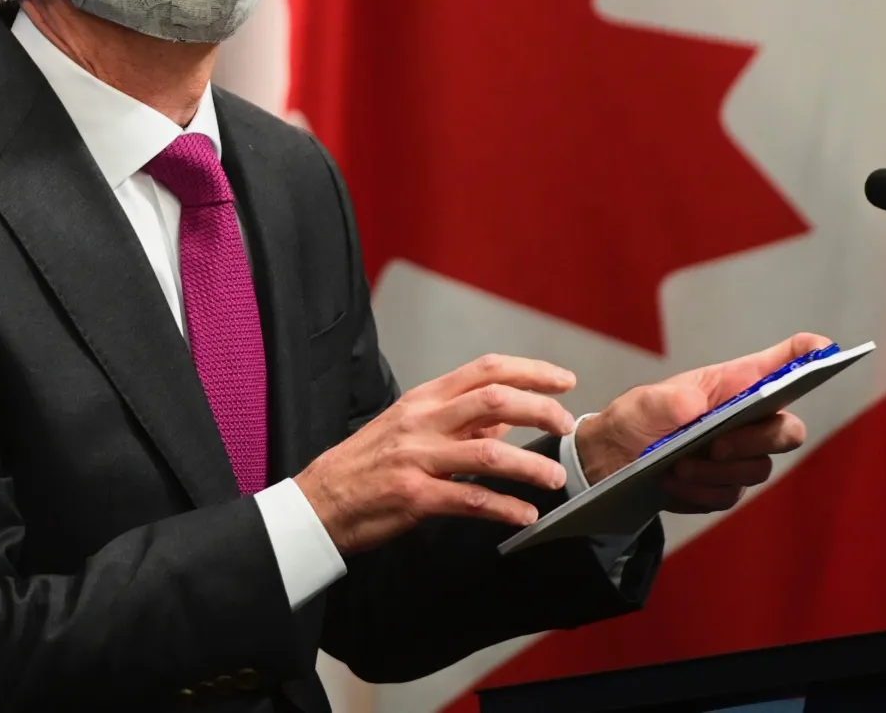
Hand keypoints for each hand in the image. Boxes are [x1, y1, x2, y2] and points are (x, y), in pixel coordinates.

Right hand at [294, 354, 578, 553]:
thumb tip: (504, 420)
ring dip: (531, 465)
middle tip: (566, 426)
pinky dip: (505, 507)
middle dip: (540, 410)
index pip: (486, 370)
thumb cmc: (364, 464)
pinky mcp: (414, 496)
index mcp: (423, 399)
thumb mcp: (409, 428)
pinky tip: (525, 515)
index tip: (563, 381)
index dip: (530, 371)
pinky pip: (471, 499)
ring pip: (489, 452)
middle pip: (495, 401)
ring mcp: (417, 458)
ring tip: (555, 479)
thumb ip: (458, 422)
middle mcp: (422, 421)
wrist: (319, 500)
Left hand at [574, 332, 830, 513]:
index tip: (825, 350)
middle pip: (787, 431)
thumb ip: (668, 401)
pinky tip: (672, 482)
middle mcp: (747, 419)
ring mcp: (741, 456)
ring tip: (678, 466)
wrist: (614, 462)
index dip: (809, 356)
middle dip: (757, 441)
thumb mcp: (644, 402)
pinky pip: (728, 495)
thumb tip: (694, 407)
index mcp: (733, 385)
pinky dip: (699, 491)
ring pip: (758, 469)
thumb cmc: (637, 418)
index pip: (782, 366)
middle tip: (716, 446)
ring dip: (715, 472)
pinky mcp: (726, 486)